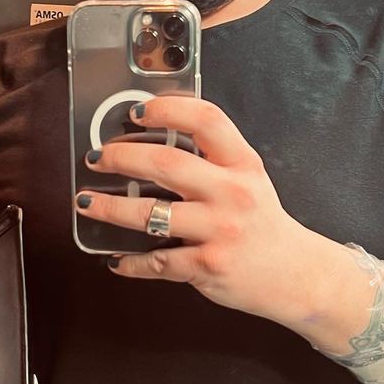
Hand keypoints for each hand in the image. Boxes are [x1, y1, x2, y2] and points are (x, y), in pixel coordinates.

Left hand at [76, 96, 337, 327]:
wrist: (296, 275)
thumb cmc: (262, 223)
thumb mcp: (249, 179)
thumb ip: (212, 158)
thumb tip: (153, 138)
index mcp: (242, 164)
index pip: (206, 119)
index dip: (168, 109)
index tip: (137, 111)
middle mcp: (232, 193)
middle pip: (167, 164)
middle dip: (121, 157)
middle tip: (96, 158)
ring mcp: (220, 231)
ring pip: (151, 214)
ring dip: (110, 208)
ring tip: (86, 202)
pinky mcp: (208, 266)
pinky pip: (157, 262)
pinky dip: (131, 262)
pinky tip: (115, 259)